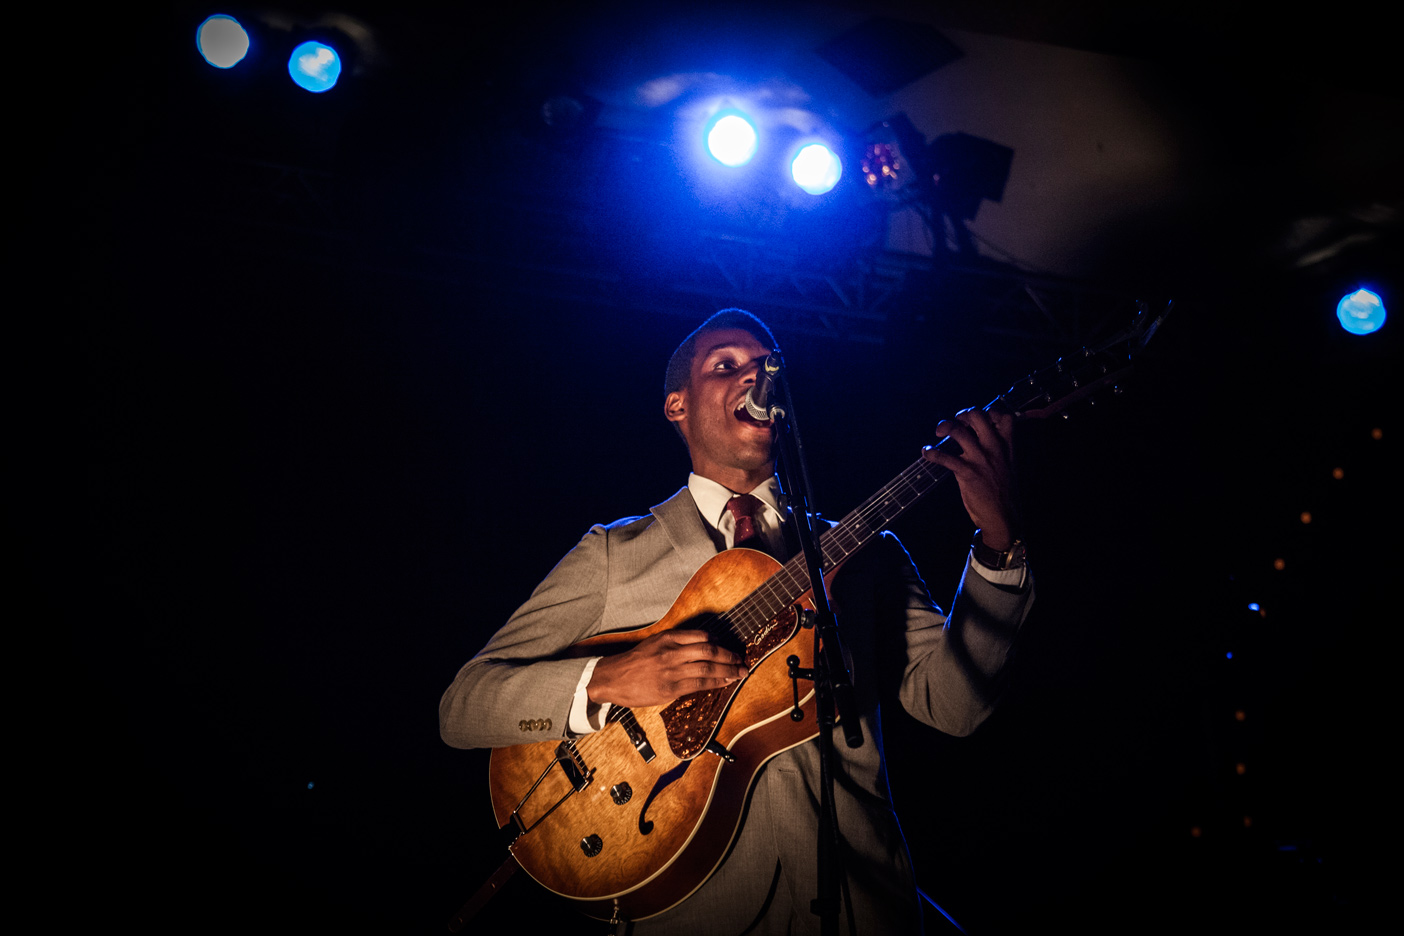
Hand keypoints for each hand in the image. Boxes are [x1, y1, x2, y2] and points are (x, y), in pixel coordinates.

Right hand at [587, 629, 747, 707]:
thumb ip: (677, 644)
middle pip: (709, 652)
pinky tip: (724, 683)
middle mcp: (671, 652)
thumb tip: (703, 647)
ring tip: (739, 673)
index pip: (702, 636)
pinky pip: (698, 685)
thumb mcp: (655, 643)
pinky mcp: (669, 689)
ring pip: (707, 669)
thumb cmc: (634, 661)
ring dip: (727, 671)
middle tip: (741, 661)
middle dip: (729, 657)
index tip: (729, 648)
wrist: (612, 678)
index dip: (720, 643)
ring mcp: (671, 671)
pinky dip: (715, 683)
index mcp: (668, 638)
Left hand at [922, 407, 1018, 548]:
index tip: (977, 419)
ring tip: (939, 431)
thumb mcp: (1007, 466)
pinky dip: (932, 453)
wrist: (1003, 517)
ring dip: (945, 426)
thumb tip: (978, 438)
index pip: (1003, 417)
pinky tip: (926, 452)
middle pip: (978, 416)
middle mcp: (994, 448)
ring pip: (959, 431)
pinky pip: (945, 457)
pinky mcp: (968, 473)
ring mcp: (981, 459)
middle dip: (963, 414)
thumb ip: (996, 450)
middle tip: (956, 422)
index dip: (989, 411)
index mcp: (1007, 446)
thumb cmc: (1003, 493)